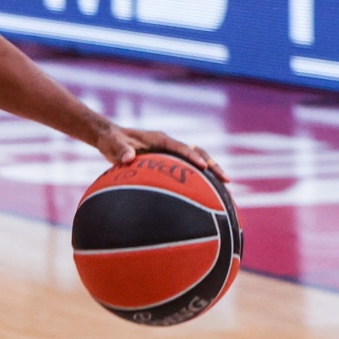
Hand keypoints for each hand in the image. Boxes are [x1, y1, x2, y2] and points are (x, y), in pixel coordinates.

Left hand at [95, 124, 227, 181]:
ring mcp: (171, 154)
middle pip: (198, 154)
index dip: (193, 157)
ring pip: (196, 164)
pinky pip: (187, 172)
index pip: (182, 147)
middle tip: (227, 181)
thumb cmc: (112, 141)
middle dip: (213, 166)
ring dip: (211, 175)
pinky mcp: (169, 163)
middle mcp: (170, 146)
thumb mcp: (113, 144)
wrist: (111, 139)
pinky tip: (205, 200)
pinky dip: (198, 182)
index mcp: (160, 139)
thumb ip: (120, 150)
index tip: (204, 167)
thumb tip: (128, 158)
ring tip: (226, 193)